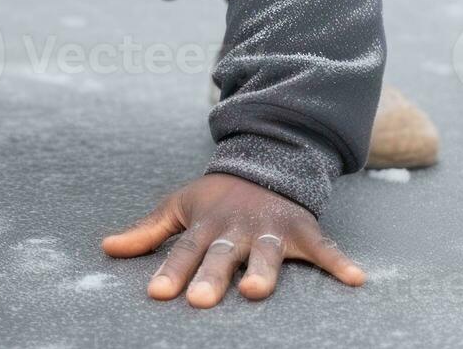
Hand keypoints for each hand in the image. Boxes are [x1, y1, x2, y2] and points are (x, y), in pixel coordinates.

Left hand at [101, 173, 364, 307]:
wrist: (264, 161)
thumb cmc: (215, 196)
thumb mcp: (179, 206)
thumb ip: (146, 231)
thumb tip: (106, 247)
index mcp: (205, 224)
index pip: (183, 250)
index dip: (170, 271)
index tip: (156, 294)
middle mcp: (236, 227)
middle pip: (221, 255)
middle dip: (211, 277)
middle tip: (200, 301)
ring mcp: (270, 228)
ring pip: (265, 253)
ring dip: (262, 271)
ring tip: (256, 292)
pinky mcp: (302, 229)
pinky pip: (324, 248)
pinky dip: (340, 263)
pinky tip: (357, 280)